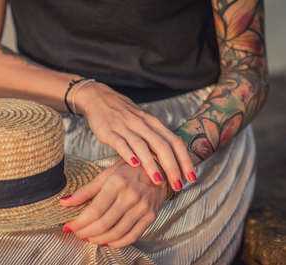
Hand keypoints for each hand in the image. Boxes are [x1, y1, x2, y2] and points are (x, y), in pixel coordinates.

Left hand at [60, 159, 165, 247]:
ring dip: (98, 239)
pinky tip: (105, 241)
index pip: (94, 211)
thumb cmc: (129, 169)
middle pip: (104, 224)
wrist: (158, 167)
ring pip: (116, 233)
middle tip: (76, 233)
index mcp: (117, 183)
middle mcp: (131, 197)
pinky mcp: (150, 217)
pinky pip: (132, 236)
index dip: (79, 222)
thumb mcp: (106, 174)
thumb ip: (85, 190)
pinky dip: (116, 243)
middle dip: (85, 232)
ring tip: (88, 237)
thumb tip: (64, 203)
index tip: (68, 226)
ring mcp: (142, 208)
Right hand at [74, 81, 195, 190]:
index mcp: (154, 124)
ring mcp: (125, 128)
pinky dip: (128, 154)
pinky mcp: (109, 131)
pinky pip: (120, 143)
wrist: (99, 99)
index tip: (191, 177)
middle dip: (172, 167)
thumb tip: (172, 163)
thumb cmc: (124, 115)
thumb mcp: (144, 123)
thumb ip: (156, 140)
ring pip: (142, 146)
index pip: (175, 142)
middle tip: (178, 185)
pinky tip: (134, 165)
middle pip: (162, 146)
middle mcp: (142, 125)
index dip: (184, 160)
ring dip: (152, 164)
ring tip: (159, 181)